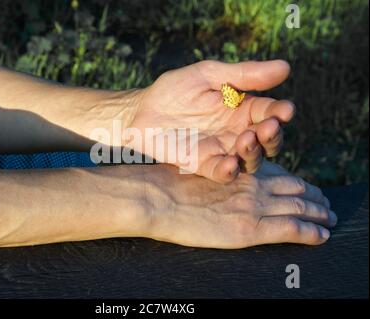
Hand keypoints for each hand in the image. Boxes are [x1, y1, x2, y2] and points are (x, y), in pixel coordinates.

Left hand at [130, 60, 294, 182]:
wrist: (141, 111)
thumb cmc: (174, 90)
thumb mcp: (209, 75)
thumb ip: (244, 75)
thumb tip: (287, 67)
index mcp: (242, 109)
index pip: (270, 112)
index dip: (281, 112)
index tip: (285, 110)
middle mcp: (237, 132)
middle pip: (266, 141)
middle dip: (272, 136)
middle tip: (268, 128)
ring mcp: (222, 150)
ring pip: (250, 160)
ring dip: (254, 153)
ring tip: (246, 140)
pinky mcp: (203, 165)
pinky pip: (222, 174)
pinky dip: (228, 171)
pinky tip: (229, 163)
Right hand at [141, 162, 336, 248]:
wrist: (158, 198)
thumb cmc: (170, 184)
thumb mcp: (198, 171)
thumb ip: (217, 175)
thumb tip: (221, 179)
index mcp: (240, 169)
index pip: (280, 174)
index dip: (299, 182)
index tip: (308, 188)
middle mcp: (253, 184)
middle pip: (296, 189)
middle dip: (315, 197)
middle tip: (326, 205)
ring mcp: (254, 205)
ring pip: (300, 208)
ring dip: (320, 214)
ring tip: (330, 220)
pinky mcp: (251, 228)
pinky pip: (292, 230)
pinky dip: (311, 233)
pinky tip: (321, 237)